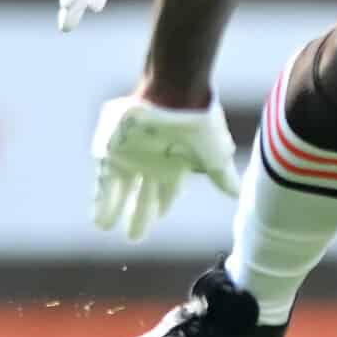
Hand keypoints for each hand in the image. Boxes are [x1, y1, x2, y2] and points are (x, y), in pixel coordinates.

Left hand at [89, 92, 241, 241]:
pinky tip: (99, 220)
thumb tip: (236, 194)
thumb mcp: (215, 155)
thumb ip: (222, 176)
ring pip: (121, 191)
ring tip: (107, 228)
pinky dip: (102, 201)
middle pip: (143, 195)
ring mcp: (131, 157)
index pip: (168, 191)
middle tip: (134, 238)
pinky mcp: (112, 152)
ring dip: (115, 209)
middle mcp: (152, 162)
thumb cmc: (198, 125)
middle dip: (139, 215)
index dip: (162, 204)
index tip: (159, 215)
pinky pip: (103, 182)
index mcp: (176, 164)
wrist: (172, 97)